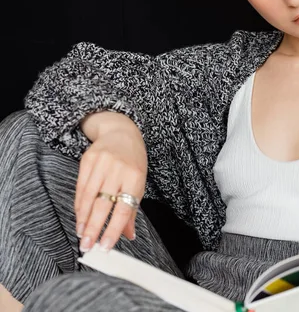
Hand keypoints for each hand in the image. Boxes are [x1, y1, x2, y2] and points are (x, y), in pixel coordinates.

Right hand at [74, 115, 147, 252]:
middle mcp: (118, 170)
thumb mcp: (139, 183)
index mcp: (135, 177)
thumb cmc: (133, 163)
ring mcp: (102, 164)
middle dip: (94, 228)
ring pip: (89, 197)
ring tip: (81, 235)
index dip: (114, 229)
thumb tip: (128, 236)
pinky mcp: (87, 160)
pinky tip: (79, 217)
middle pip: (104, 204)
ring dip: (83, 219)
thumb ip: (132, 210)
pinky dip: (79, 205)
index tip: (106, 246)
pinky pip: (80, 187)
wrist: (121, 133)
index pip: (124, 208)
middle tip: (87, 246)